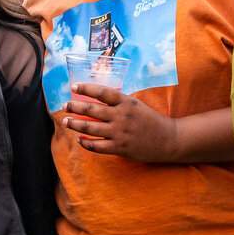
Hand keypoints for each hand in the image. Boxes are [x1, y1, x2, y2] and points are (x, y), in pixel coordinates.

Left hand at [62, 83, 178, 162]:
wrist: (168, 139)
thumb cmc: (152, 121)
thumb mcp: (137, 105)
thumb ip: (119, 103)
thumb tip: (98, 99)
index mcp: (126, 102)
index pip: (102, 92)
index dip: (86, 88)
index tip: (73, 86)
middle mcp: (121, 116)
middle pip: (92, 110)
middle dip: (75, 107)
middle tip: (65, 105)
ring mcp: (120, 133)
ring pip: (91, 128)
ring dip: (76, 124)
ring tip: (66, 121)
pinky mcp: (120, 148)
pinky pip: (98, 146)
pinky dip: (86, 143)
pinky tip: (80, 139)